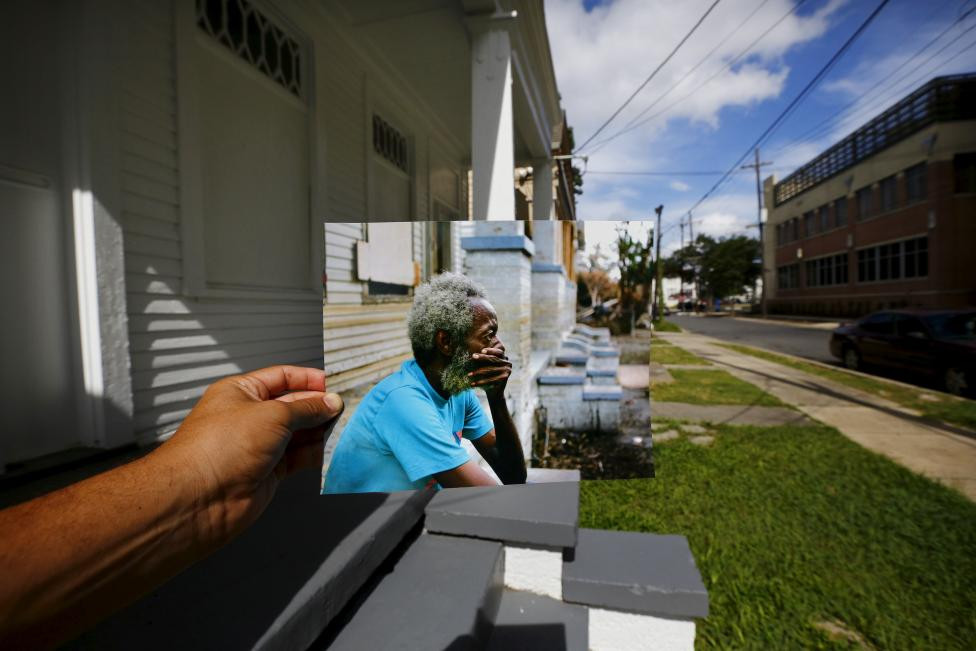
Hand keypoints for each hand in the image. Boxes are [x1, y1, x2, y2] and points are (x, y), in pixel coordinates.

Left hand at [161, 365, 343, 542]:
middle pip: (293, 405)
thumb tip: (328, 403)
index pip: (281, 377)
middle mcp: (249, 417)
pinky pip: (298, 458)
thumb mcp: (272, 415)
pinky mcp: (267, 471)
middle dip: (318, 406)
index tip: (332, 384)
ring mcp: (258, 445)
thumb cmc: (218, 448)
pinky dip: (315, 454)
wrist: (200, 498)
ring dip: (320, 431)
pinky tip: (330, 450)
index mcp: (241, 392)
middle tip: (343, 408)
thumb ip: (305, 408)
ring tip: (342, 428)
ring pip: (298, 433)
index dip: (307, 379)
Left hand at [468, 346, 511, 399]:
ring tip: (469, 374)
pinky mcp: (504, 380)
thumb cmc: (487, 376)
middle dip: (482, 358)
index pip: (498, 352)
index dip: (490, 350)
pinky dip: (480, 382)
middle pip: (494, 359)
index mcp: (504, 357)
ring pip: (490, 370)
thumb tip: (473, 354)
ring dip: (478, 372)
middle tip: (473, 356)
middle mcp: (507, 363)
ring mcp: (507, 371)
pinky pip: (490, 380)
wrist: (494, 391)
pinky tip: (472, 384)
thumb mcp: (486, 366)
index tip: (482, 350)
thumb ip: (483, 360)